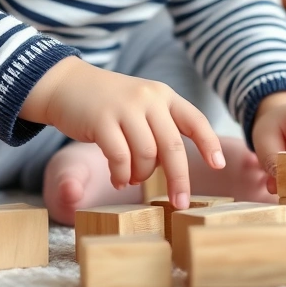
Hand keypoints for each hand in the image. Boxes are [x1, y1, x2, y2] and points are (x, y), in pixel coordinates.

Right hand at [23, 58, 223, 209]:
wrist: (66, 84)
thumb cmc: (107, 102)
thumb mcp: (141, 103)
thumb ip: (159, 127)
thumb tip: (173, 168)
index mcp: (163, 95)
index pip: (195, 120)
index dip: (209, 144)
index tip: (219, 165)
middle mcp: (148, 98)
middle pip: (172, 146)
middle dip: (179, 179)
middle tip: (180, 203)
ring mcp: (125, 108)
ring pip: (146, 155)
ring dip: (142, 175)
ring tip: (132, 180)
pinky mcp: (101, 120)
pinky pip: (120, 157)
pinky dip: (122, 175)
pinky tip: (118, 179)